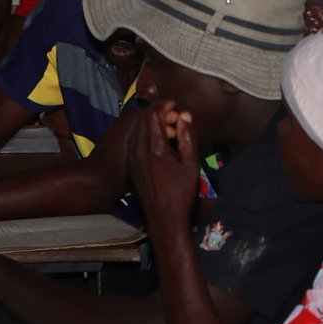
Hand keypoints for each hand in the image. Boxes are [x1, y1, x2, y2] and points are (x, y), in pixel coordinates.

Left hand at [129, 101, 198, 225]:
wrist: (164, 218)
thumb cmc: (182, 192)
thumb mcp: (191, 164)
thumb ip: (187, 136)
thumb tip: (185, 114)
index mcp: (154, 149)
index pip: (152, 115)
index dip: (164, 106)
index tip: (176, 106)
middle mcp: (138, 150)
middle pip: (144, 119)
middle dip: (160, 113)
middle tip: (176, 119)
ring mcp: (132, 157)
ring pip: (139, 129)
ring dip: (154, 124)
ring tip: (172, 132)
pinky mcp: (131, 164)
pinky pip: (137, 140)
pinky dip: (148, 135)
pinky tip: (162, 144)